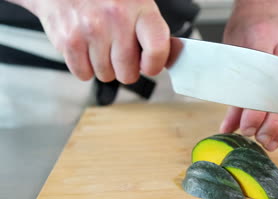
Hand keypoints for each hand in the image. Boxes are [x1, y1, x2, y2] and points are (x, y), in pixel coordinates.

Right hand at [12, 0, 169, 83]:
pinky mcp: (69, 39)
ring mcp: (90, 30)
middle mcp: (116, 18)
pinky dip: (84, 66)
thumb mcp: (138, 5)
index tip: (149, 65)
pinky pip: (83, 73)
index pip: (156, 51)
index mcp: (140, 9)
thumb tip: (171, 59)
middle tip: (120, 52)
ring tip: (100, 44)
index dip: (153, 65)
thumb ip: (154, 33)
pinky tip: (86, 47)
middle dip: (125, 68)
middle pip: (128, 73)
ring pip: (105, 75)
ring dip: (104, 66)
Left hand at [220, 0, 277, 150]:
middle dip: (272, 122)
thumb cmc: (247, 29)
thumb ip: (234, 92)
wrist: (266, 11)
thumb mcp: (232, 54)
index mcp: (263, 38)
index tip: (246, 126)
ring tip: (271, 142)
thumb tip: (229, 127)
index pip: (261, 81)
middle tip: (260, 139)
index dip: (255, 107)